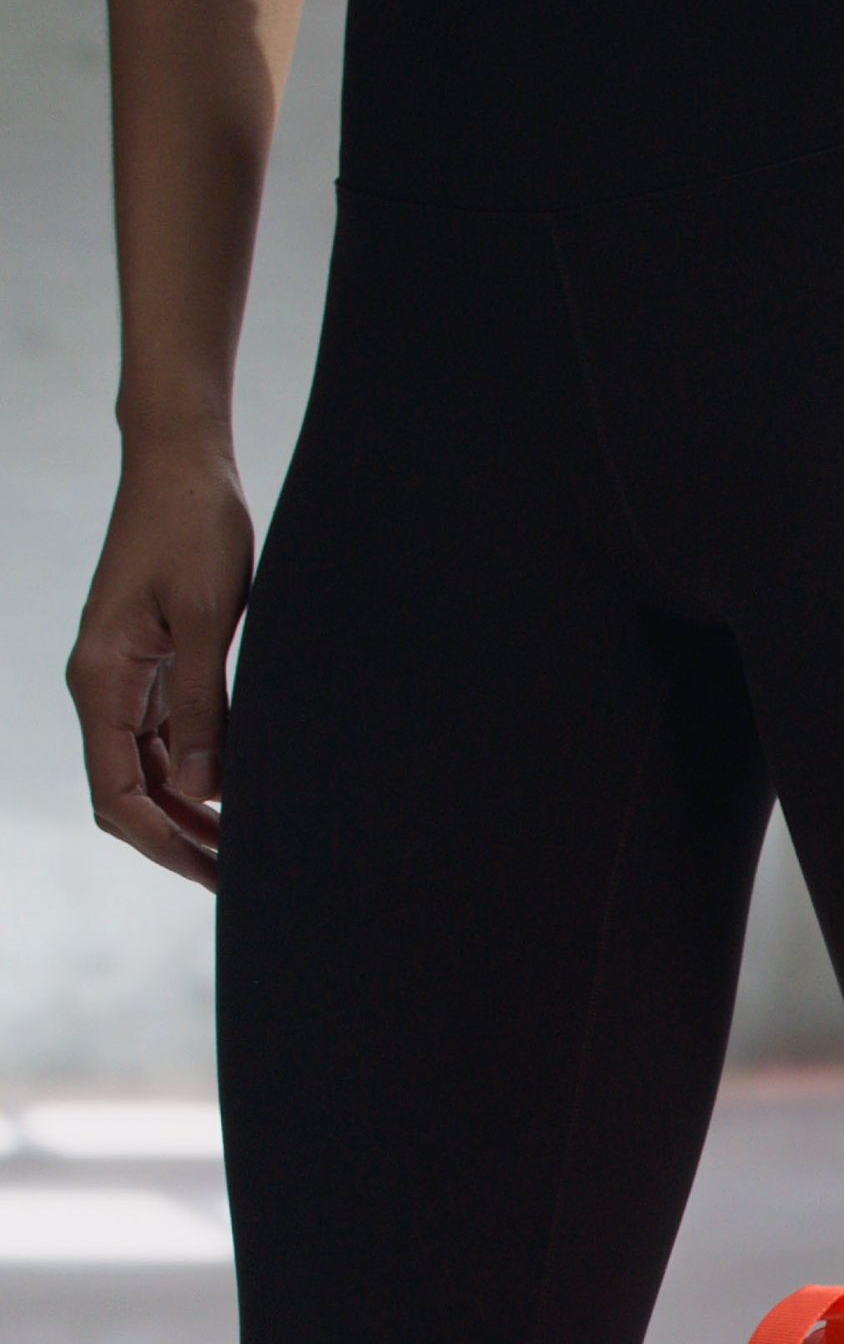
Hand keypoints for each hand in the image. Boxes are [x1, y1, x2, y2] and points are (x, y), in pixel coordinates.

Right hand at [66, 436, 254, 889]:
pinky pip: (162, 742)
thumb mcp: (204, 618)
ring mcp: (124, 680)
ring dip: (188, 816)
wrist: (181, 463)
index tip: (215, 875)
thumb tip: (202, 792)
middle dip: (176, 843)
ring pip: (146, 774)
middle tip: (239, 880)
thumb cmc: (192, 525)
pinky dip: (193, 778)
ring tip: (243, 852)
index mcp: (101, 679)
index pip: (118, 793)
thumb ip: (201, 707)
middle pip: (127, 795)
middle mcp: (103, 686)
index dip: (163, 844)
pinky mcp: (150, 668)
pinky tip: (234, 798)